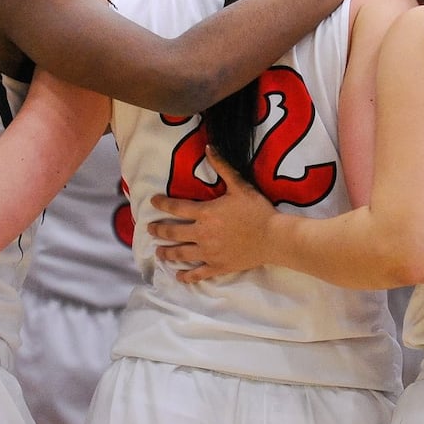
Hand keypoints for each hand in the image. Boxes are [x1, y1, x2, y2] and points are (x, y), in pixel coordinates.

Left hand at [150, 147, 275, 282]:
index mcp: (206, 213)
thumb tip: (208, 147)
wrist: (273, 237)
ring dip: (167, 253)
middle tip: (149, 230)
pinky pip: (197, 274)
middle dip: (158, 230)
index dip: (161, 204)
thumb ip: (222, 167)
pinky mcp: (218, 266)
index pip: (176, 208)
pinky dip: (186, 276)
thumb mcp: (240, 185)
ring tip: (159, 253)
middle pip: (173, 233)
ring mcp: (209, 253)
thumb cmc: (257, 210)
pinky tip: (179, 276)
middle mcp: (202, 234)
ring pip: (181, 254)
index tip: (152, 202)